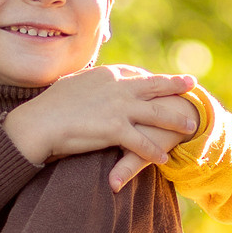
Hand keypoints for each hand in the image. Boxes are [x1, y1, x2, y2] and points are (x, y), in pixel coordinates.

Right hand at [2, 65, 198, 184]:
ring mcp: (118, 107)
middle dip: (175, 85)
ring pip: (156, 113)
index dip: (150, 78)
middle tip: (192, 84)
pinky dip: (154, 151)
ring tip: (190, 126)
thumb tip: (83, 81)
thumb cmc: (48, 107)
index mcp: (105, 74)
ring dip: (175, 120)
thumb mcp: (70, 84)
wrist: (39, 123)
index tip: (159, 81)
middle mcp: (117, 88)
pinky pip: (141, 142)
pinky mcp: (115, 129)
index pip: (135, 73)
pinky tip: (164, 158)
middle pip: (154, 86)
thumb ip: (84, 82)